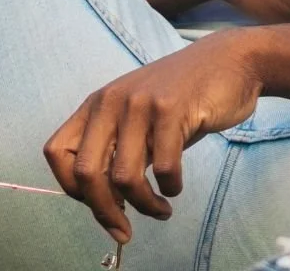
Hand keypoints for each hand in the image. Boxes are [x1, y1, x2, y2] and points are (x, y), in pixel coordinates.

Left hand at [43, 27, 266, 243]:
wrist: (231, 60)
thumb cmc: (186, 96)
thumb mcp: (140, 116)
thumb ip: (119, 147)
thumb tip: (103, 200)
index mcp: (97, 104)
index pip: (57, 152)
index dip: (72, 188)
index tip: (98, 204)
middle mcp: (111, 101)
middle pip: (86, 172)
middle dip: (104, 211)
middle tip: (124, 229)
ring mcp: (140, 104)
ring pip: (124, 177)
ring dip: (143, 205)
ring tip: (160, 209)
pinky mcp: (172, 110)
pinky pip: (163, 167)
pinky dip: (169, 188)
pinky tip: (176, 186)